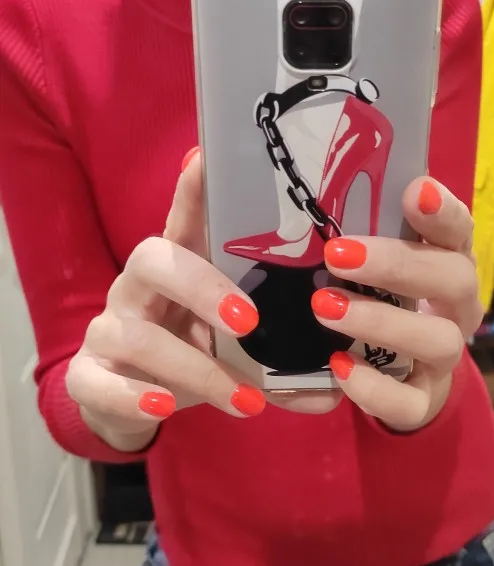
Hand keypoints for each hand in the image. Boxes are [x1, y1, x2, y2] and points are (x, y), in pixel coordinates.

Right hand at [66, 149, 343, 452]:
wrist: (132, 402)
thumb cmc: (193, 352)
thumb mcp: (235, 351)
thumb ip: (280, 369)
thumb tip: (335, 393)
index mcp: (179, 265)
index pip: (185, 217)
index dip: (193, 188)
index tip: (207, 158)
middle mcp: (137, 286)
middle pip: (152, 258)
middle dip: (202, 286)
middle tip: (250, 322)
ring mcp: (108, 328)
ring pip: (136, 336)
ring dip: (196, 369)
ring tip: (244, 400)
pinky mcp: (86, 376)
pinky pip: (97, 381)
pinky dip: (134, 397)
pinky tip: (166, 407)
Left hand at [312, 178, 482, 432]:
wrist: (403, 375)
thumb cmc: (385, 296)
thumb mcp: (376, 260)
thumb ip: (361, 231)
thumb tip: (320, 199)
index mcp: (449, 260)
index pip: (458, 228)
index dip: (442, 210)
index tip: (415, 191)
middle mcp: (457, 306)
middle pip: (454, 278)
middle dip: (397, 265)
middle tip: (338, 255)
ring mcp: (445, 357)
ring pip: (438, 341)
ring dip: (382, 322)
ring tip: (326, 307)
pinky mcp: (424, 400)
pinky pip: (411, 402)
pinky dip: (376, 388)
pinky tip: (339, 367)